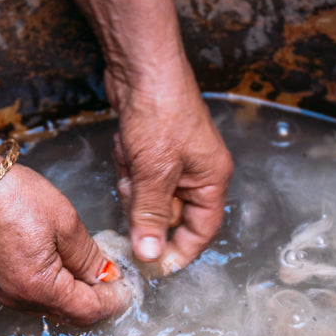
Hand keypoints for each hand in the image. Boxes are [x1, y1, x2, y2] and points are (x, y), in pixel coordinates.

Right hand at [0, 140, 131, 325]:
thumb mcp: (65, 222)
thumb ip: (89, 256)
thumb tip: (106, 276)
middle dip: (91, 298)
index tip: (126, 289)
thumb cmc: (12, 196)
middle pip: (66, 311)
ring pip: (45, 303)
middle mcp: (16, 299)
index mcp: (39, 288)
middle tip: (110, 278)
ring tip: (82, 266)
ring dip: (68, 291)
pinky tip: (53, 262)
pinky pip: (24, 292)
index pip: (87, 311)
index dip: (111, 302)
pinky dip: (45, 284)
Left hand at [71, 0, 232, 272]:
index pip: (201, 231)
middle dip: (146, 208)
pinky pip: (136, 177)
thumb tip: (151, 255)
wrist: (141, 67)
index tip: (156, 267)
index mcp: (211, 180)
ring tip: (130, 161)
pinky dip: (126, 167)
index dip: (180, 252)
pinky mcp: (152, 151)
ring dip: (133, 186)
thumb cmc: (161, 112)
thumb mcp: (155, 174)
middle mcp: (197, 174)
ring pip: (148, 197)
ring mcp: (174, 162)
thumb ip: (152, 217)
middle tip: (131, 195)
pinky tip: (124, 147)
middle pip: (170, 216)